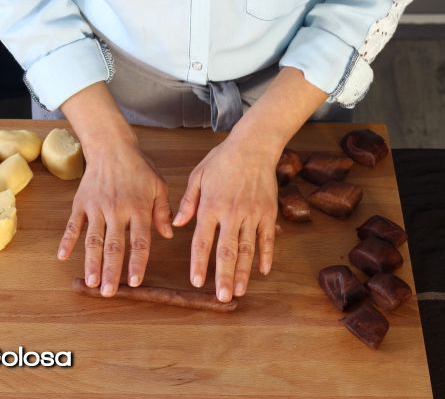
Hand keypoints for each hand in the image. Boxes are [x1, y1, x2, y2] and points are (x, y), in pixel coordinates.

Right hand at [57, 141, 173, 295]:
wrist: (111, 147)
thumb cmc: (138, 168)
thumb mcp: (158, 186)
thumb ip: (163, 211)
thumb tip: (168, 234)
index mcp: (138, 208)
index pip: (139, 241)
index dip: (137, 263)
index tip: (134, 282)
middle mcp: (116, 210)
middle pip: (113, 245)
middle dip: (110, 271)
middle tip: (108, 292)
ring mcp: (96, 207)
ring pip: (93, 239)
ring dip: (91, 262)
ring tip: (91, 282)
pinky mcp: (81, 203)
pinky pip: (73, 225)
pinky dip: (67, 241)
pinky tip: (62, 256)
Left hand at [171, 67, 326, 301]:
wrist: (254, 146)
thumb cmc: (222, 160)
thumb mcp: (198, 176)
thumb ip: (187, 201)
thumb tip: (176, 223)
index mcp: (211, 206)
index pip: (203, 241)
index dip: (199, 263)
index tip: (197, 282)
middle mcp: (231, 214)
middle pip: (227, 251)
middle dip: (225, 276)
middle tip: (223, 297)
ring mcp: (252, 214)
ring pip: (248, 249)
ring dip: (244, 272)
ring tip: (240, 291)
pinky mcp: (268, 213)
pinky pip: (267, 238)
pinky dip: (267, 255)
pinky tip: (263, 271)